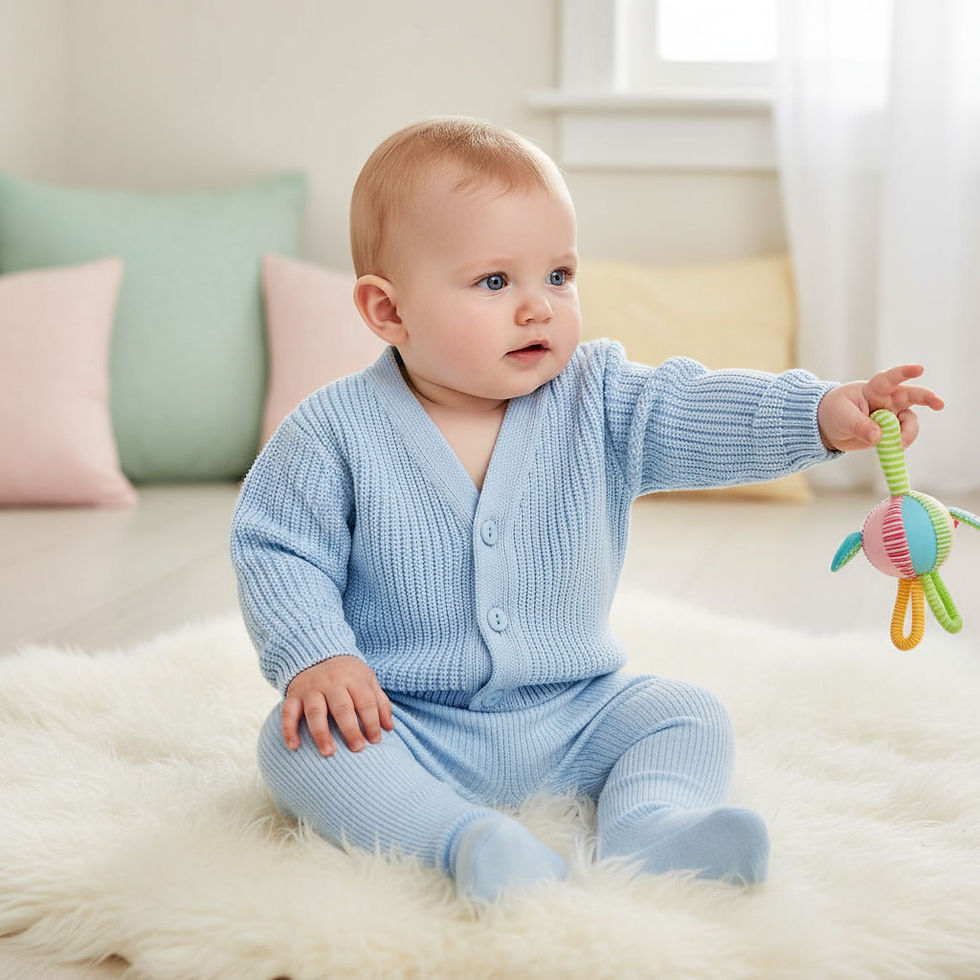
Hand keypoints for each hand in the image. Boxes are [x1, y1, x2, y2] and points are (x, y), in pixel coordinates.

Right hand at [282, 655, 393, 755]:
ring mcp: (311, 689)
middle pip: (342, 708)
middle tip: (357, 748)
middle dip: (350, 729)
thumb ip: (379, 703)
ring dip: (321, 733)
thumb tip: (389, 728)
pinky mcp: (293, 695)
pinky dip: (288, 730)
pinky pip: (288, 712)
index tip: (375, 740)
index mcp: (353, 679)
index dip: (372, 721)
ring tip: (329, 752)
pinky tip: (293, 747)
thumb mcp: (367, 681)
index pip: (365, 702)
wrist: (318, 653)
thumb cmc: (348, 675)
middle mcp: (332, 683)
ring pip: (315, 712)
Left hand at [817, 364, 943, 452]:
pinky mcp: (891, 431)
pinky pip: (903, 436)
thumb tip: (879, 437)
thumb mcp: (841, 417)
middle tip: (939, 404)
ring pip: (909, 422)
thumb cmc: (833, 412)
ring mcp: (891, 415)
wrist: (828, 427)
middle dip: (926, 398)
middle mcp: (886, 400)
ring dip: (907, 433)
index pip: (889, 378)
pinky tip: (893, 449)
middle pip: (910, 396)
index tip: (920, 369)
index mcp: (872, 389)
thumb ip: (859, 426)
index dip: (904, 373)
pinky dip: (900, 444)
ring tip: (897, 444)